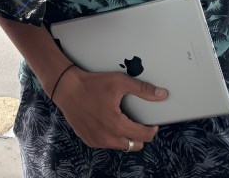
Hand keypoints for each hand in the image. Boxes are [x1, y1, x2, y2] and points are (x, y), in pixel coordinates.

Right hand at [52, 66, 166, 150]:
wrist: (66, 88)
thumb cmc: (91, 84)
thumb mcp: (119, 82)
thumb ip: (142, 90)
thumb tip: (161, 94)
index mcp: (117, 125)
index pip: (144, 136)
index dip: (152, 129)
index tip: (152, 123)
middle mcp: (107, 137)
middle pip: (135, 145)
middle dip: (140, 135)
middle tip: (137, 122)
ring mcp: (97, 141)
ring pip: (121, 146)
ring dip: (125, 137)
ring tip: (122, 121)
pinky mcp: (89, 140)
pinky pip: (107, 144)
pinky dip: (111, 137)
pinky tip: (108, 123)